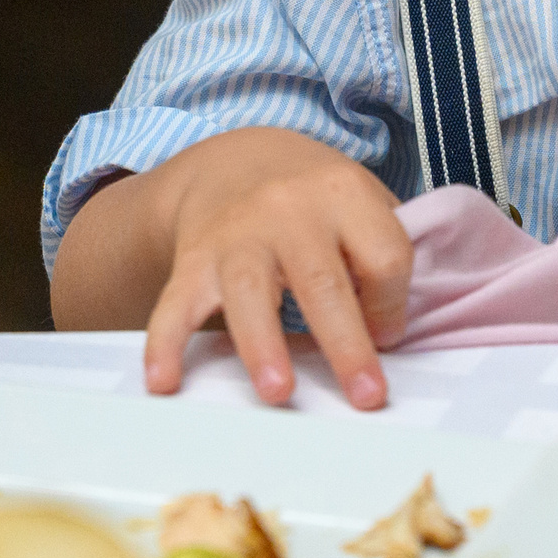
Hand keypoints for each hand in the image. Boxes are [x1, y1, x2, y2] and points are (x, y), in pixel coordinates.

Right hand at [139, 128, 415, 410]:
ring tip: (278, 393)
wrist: (233, 162)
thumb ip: (383, 252)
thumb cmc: (313, 195)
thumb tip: (389, 331)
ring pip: (249, 290)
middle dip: (346, 343)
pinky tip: (164, 380)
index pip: (384, 255)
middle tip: (365, 396)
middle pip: (321, 280)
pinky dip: (166, 342)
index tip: (388, 334)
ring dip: (263, 344)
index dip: (392, 302)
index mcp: (342, 193)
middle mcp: (288, 209)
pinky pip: (176, 302)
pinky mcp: (193, 258)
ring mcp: (237, 234)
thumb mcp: (360, 198)